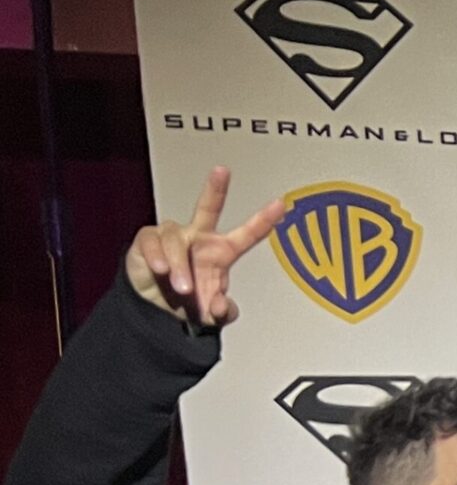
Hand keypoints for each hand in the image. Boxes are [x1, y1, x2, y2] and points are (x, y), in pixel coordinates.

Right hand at [126, 167, 286, 329]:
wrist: (156, 308)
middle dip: (215, 189)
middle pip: (207, 208)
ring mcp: (173, 236)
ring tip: (183, 288)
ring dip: (180, 265)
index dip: (262, 220)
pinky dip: (157, 256)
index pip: (246, 235)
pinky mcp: (147, 239)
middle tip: (222, 171)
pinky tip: (160, 269)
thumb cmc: (189, 301)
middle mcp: (198, 238)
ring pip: (177, 240)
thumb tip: (221, 306)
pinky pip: (152, 241)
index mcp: (221, 253)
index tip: (281, 205)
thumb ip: (221, 313)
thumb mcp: (211, 313)